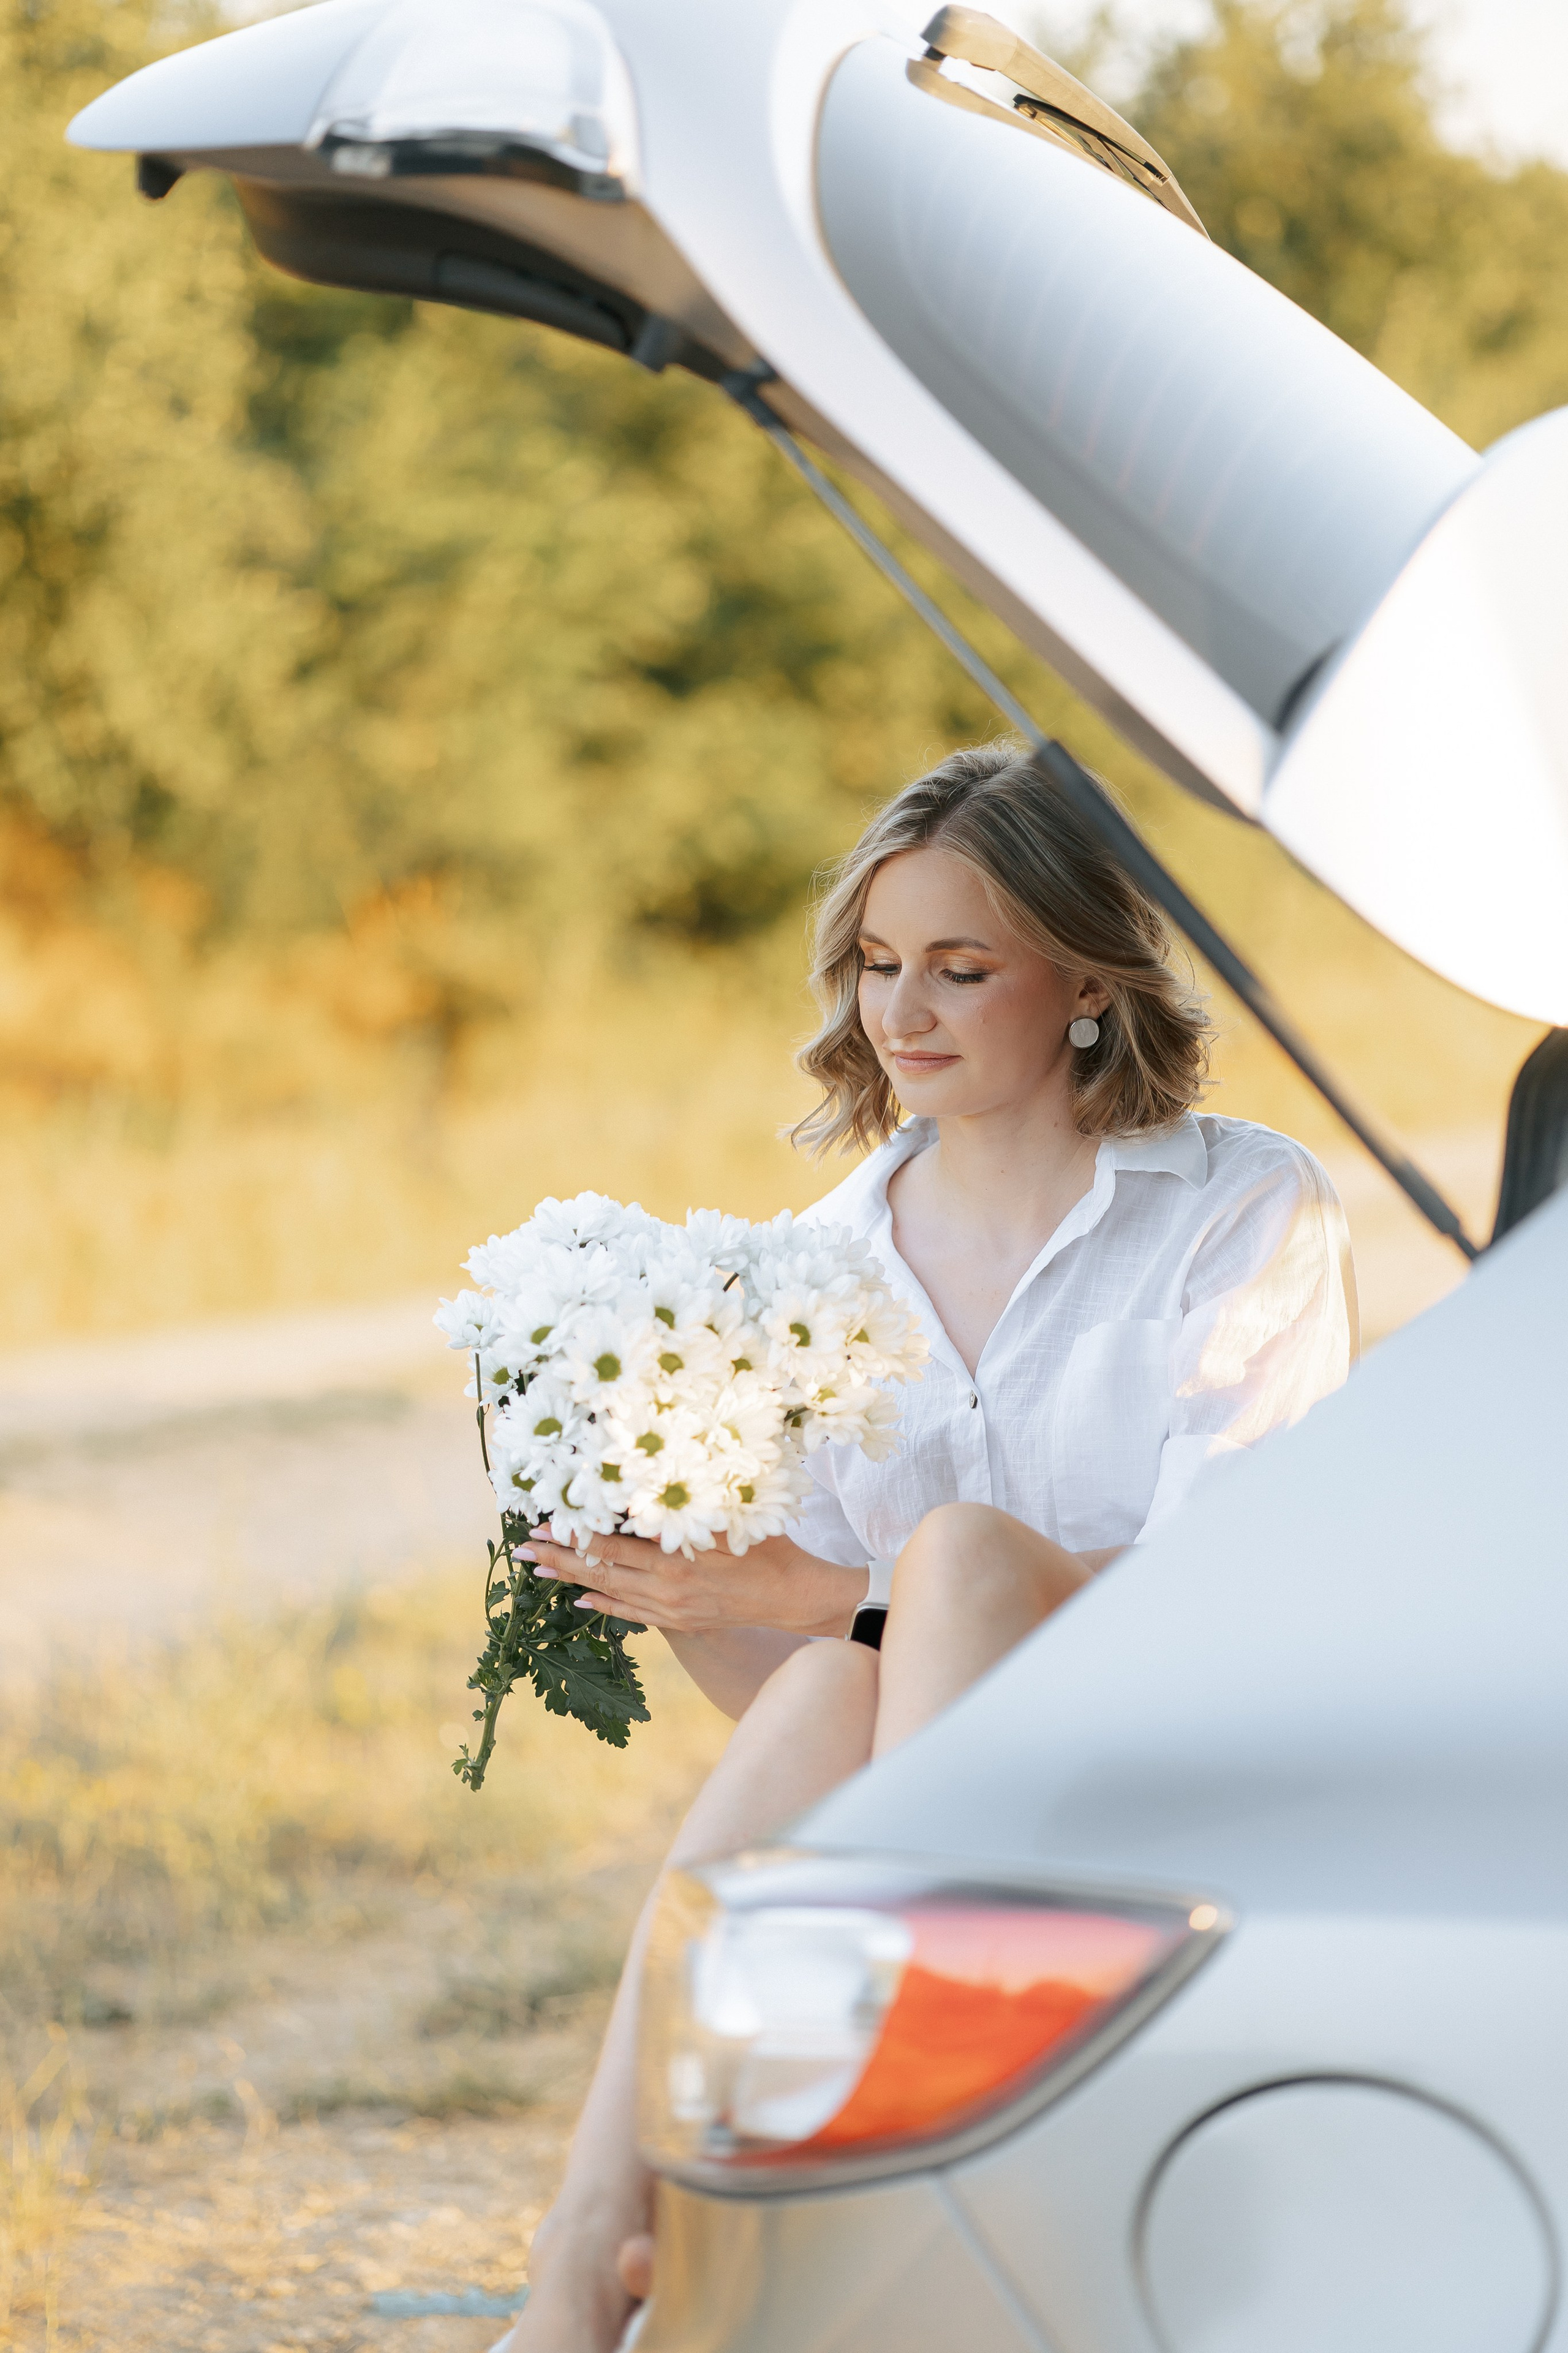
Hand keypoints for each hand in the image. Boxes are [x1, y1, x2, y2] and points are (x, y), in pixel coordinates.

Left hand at [518, 1526, 866, 1637]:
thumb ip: (681, 1511)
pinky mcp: (679, 1622)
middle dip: (557, 1560)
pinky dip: (604, 1606)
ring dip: (572, 1582)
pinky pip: (632, 1615)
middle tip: (521, 1551)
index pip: (608, 1548)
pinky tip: (582, 1600)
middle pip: (599, 1573)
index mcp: (673, 1563)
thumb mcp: (726, 1519)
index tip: (541, 1525)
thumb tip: (636, 1496)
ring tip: (538, 1572)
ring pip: (610, 1595)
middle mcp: (665, 1591)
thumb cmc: (765, 1545)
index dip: (572, 1536)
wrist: (794, 1593)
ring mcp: (671, 1611)